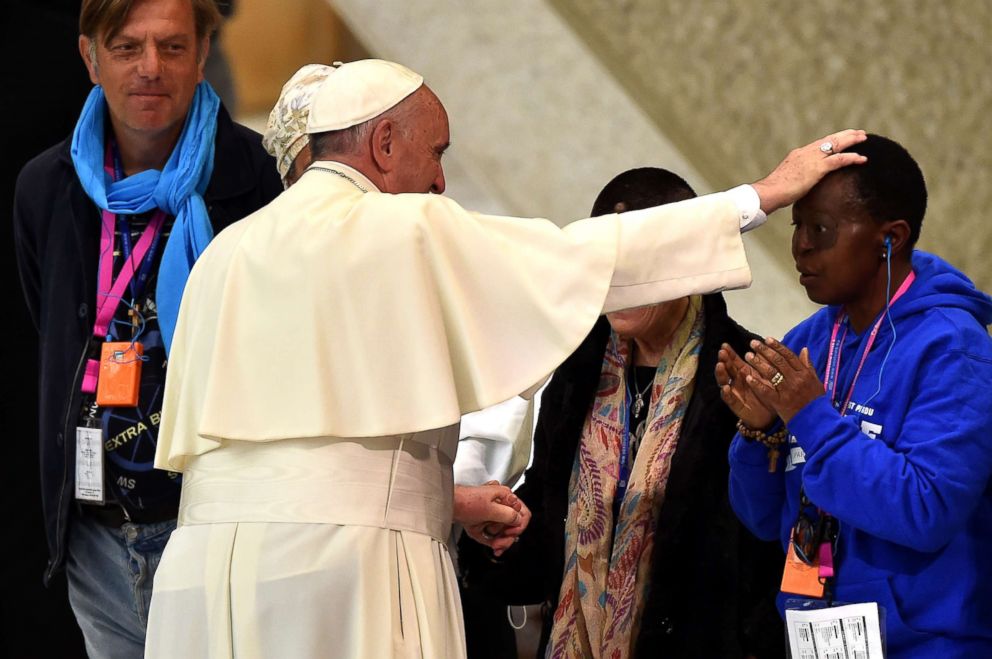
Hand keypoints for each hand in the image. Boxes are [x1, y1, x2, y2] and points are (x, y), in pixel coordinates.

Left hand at [455, 482, 530, 555]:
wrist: (447, 505)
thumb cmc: (465, 502)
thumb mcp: (490, 509)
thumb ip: (508, 515)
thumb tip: (518, 520)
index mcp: (505, 496)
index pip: (523, 514)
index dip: (517, 527)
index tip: (509, 535)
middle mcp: (501, 503)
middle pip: (514, 525)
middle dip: (507, 537)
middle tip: (499, 544)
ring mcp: (492, 512)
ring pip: (504, 531)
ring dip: (499, 540)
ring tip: (492, 543)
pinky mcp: (485, 520)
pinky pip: (493, 534)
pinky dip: (492, 540)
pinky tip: (489, 543)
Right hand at [716, 343, 776, 428]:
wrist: (768, 416)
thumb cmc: (767, 395)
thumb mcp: (767, 378)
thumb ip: (764, 364)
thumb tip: (762, 349)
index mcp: (743, 373)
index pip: (734, 361)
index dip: (729, 353)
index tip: (725, 345)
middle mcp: (736, 381)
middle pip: (727, 369)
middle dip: (724, 360)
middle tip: (722, 352)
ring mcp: (734, 392)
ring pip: (724, 381)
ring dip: (721, 373)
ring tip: (720, 365)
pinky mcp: (735, 404)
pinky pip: (729, 398)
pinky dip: (726, 393)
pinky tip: (726, 388)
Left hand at [742, 338, 824, 421]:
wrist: (817, 421)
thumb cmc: (815, 401)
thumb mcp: (815, 381)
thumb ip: (808, 365)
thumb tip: (804, 349)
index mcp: (804, 373)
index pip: (789, 356)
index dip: (777, 346)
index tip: (767, 338)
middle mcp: (796, 379)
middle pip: (778, 361)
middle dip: (764, 351)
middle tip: (753, 343)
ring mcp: (788, 391)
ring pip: (771, 373)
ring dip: (758, 363)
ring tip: (748, 356)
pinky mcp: (780, 402)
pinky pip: (767, 391)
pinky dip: (757, 384)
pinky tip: (748, 377)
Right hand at [752, 129, 867, 213]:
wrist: (769, 192)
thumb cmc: (774, 191)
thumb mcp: (787, 180)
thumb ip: (796, 177)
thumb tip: (800, 184)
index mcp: (798, 154)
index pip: (819, 143)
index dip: (833, 139)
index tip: (843, 137)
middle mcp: (806, 152)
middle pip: (829, 139)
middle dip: (845, 135)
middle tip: (858, 132)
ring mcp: (811, 159)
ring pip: (836, 145)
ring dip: (851, 140)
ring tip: (864, 138)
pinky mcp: (817, 168)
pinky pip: (838, 160)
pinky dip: (852, 158)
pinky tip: (862, 158)